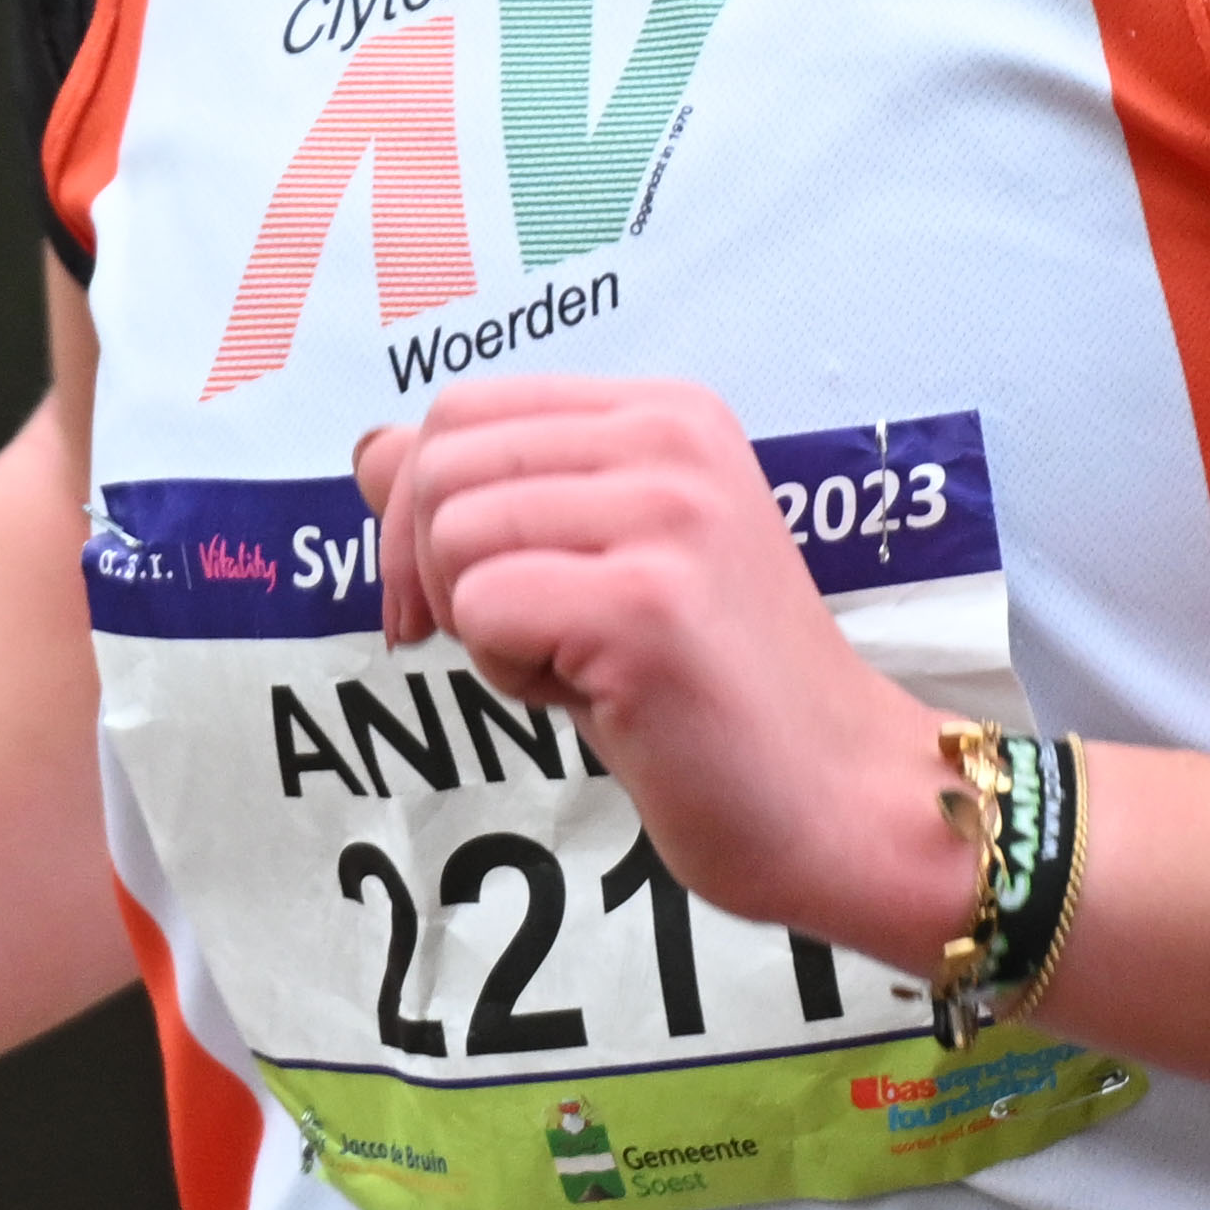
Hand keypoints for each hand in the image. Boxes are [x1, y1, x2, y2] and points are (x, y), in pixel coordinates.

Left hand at [356, 374, 971, 965]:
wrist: (840, 799)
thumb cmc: (712, 696)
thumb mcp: (603, 561)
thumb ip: (500, 496)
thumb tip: (370, 455)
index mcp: (666, 413)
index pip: (461, 410)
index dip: (418, 510)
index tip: (453, 599)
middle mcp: (670, 441)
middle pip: (439, 464)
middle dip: (433, 571)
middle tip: (517, 646)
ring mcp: (665, 517)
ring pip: (451, 536)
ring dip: (481, 628)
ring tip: (576, 669)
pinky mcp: (645, 604)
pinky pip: (483, 610)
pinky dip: (508, 674)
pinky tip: (592, 699)